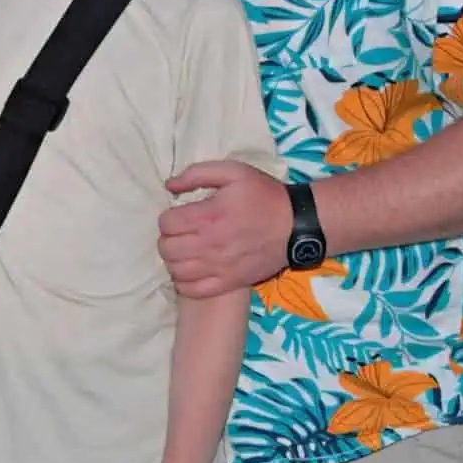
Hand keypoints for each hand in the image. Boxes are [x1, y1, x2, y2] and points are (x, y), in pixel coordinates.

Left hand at [159, 161, 292, 297]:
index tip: (179, 215)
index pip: (166, 224)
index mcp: (208, 216)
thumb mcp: (234, 172)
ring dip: (174, 260)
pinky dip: (184, 282)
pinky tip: (191, 270)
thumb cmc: (264, 196)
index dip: (168, 218)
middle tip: (180, 233)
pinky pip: (193, 290)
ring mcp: (218, 267)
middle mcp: (209, 245)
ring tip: (185, 251)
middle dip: (168, 238)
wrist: (296, 226)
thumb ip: (197, 174)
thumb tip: (169, 185)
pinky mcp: (229, 283)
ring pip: (175, 271)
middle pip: (166, 249)